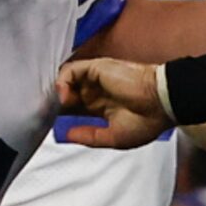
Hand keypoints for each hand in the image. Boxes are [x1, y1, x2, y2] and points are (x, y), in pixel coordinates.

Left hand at [53, 58, 170, 149]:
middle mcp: (96, 91)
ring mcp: (96, 79)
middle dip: (53, 104)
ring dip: (57, 93)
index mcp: (101, 107)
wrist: (162, 103)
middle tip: (44, 115)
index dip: (60, 114)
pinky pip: (71, 70)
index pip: (73, 108)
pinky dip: (62, 81)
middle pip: (66, 93)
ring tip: (58, 107)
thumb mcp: (113, 138)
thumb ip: (89, 136)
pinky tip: (65, 96)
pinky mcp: (96, 68)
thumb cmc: (147, 121)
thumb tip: (67, 135)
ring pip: (66, 81)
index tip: (48, 124)